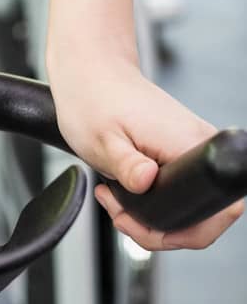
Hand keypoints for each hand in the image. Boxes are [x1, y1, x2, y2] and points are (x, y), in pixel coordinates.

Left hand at [49, 52, 244, 250]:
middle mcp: (199, 144)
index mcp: (188, 143)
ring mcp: (193, 145)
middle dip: (160, 229)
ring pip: (190, 206)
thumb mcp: (102, 139)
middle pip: (204, 216)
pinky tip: (125, 191)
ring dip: (153, 216)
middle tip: (120, 215)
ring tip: (116, 200)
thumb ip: (126, 165)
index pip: (213, 212)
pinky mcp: (182, 147)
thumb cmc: (93, 98)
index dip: (177, 232)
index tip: (137, 223)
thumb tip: (146, 181)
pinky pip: (181, 189)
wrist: (91, 71)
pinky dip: (154, 200)